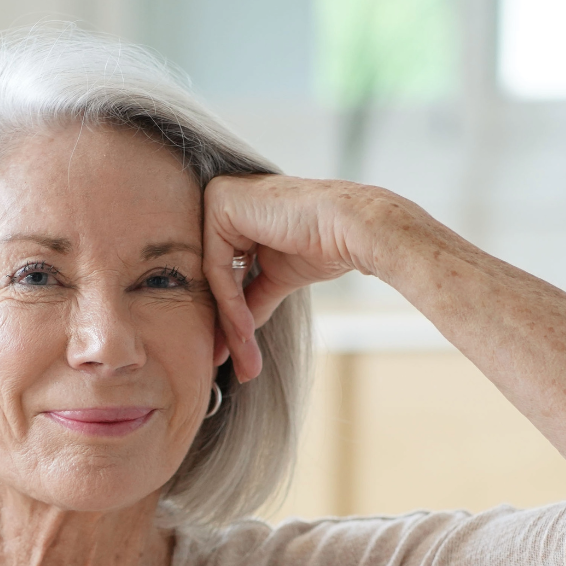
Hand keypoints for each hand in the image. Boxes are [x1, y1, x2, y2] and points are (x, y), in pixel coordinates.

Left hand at [200, 176, 418, 381]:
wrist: (351, 230)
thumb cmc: (325, 246)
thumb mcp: (277, 277)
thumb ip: (252, 297)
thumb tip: (236, 333)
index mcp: (235, 212)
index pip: (222, 273)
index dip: (229, 319)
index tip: (234, 357)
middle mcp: (221, 200)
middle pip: (215, 278)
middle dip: (228, 328)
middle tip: (237, 367)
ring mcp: (218, 198)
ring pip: (214, 279)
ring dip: (231, 324)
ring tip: (245, 359)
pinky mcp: (220, 203)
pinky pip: (217, 268)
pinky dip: (230, 305)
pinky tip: (245, 331)